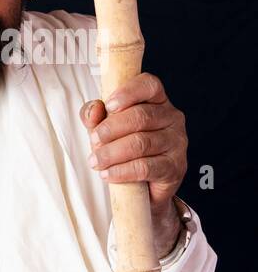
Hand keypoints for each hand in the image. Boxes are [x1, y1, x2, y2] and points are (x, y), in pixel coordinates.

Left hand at [82, 72, 187, 257]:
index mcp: (156, 101)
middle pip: (141, 116)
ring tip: (96, 161)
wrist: (143, 186)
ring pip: (141, 143)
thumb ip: (95, 115)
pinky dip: (121, 171)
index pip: (149, 85)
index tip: (109, 105)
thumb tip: (94, 108)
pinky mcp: (175, 167)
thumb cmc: (123, 148)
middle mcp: (172, 118)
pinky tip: (107, 174)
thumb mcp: (104, 128)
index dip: (129, 92)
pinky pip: (145, 167)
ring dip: (111, 153)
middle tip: (94, 141)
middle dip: (110, 129)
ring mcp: (177, 142)